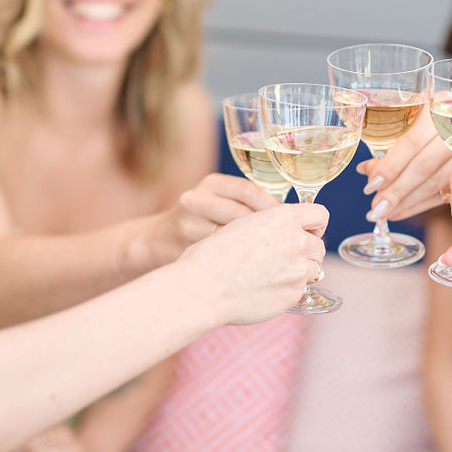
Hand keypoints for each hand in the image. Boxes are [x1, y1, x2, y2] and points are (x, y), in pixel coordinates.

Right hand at [163, 172, 278, 257]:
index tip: (289, 224)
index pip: (248, 191)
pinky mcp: (185, 246)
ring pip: (230, 236)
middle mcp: (197, 198)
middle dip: (266, 231)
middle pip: (241, 213)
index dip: (271, 208)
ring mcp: (188, 223)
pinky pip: (220, 254)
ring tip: (271, 257)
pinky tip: (253, 267)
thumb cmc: (202, 221)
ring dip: (255, 248)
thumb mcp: (220, 201)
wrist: (159, 240)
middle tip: (285, 245)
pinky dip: (240, 261)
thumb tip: (292, 218)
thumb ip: (247, 204)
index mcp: (212, 183)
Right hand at [181, 203, 327, 323]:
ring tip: (273, 275)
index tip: (307, 232)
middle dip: (305, 252)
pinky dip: (288, 290)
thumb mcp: (244, 224)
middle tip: (283, 259)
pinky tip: (267, 289)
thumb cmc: (215, 255)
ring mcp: (297, 269)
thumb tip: (288, 230)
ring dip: (299, 271)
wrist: (204, 286)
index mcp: (283, 217)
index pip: (320, 215)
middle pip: (318, 245)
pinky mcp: (293, 293)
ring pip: (314, 269)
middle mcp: (296, 240)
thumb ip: (273, 224)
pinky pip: (300, 290)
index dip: (314, 225)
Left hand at [357, 108, 451, 221]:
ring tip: (386, 213)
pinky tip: (403, 210)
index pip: (411, 143)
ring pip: (437, 183)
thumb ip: (390, 141)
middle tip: (375, 209)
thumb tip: (365, 169)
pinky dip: (424, 203)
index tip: (371, 186)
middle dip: (397, 191)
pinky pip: (447, 192)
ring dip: (409, 202)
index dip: (390, 166)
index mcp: (439, 107)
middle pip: (424, 166)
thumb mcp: (411, 115)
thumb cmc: (433, 111)